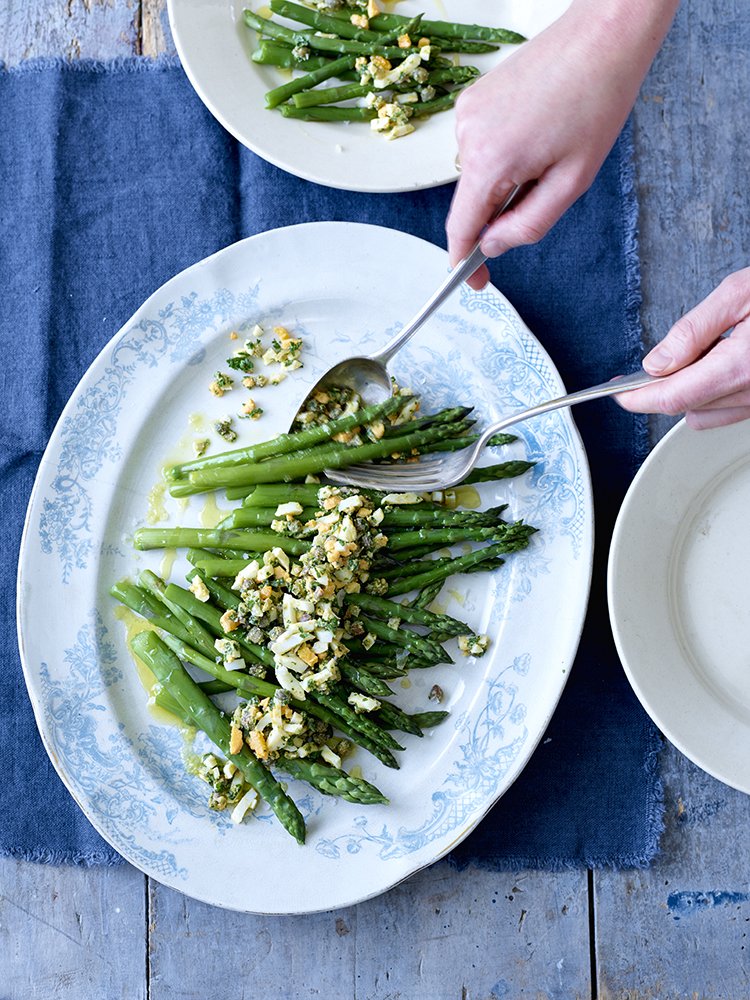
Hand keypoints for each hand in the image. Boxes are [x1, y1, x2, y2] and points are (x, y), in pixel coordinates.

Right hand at [446, 0, 678, 288]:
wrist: (601, 37)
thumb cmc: (596, 102)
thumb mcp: (572, 182)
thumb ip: (528, 225)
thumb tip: (493, 247)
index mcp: (491, 161)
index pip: (461, 229)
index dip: (465, 263)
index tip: (476, 282)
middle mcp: (468, 136)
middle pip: (472, 201)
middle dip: (501, 211)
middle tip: (548, 186)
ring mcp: (467, 114)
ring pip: (478, 174)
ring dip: (506, 178)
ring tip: (550, 147)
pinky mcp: (473, 99)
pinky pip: (481, 146)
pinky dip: (503, 153)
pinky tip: (536, 131)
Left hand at [617, 269, 749, 427]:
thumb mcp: (739, 292)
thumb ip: (693, 330)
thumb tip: (656, 362)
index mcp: (740, 365)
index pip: (672, 397)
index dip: (637, 398)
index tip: (617, 393)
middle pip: (686, 409)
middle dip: (662, 390)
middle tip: (656, 363)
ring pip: (707, 416)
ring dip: (691, 395)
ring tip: (702, 356)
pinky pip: (732, 412)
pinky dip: (715, 396)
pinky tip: (721, 366)